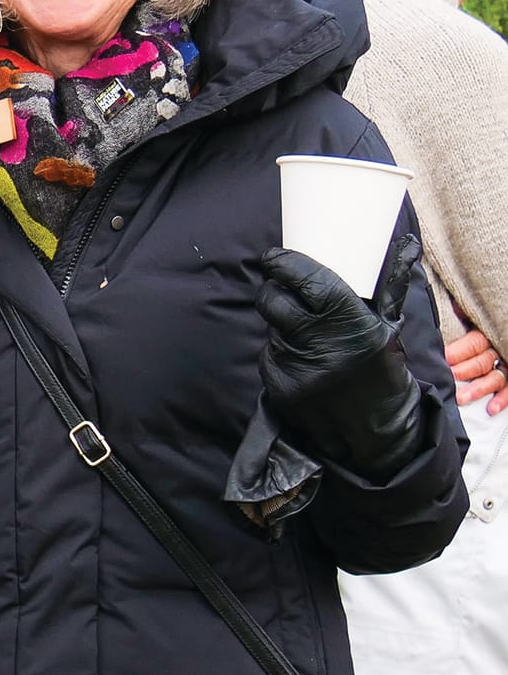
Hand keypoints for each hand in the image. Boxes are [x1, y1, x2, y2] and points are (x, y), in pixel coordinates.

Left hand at [257, 238, 424, 478]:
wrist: (376, 432)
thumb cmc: (383, 371)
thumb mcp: (390, 326)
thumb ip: (390, 284)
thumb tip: (407, 242)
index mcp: (350, 322)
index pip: (305, 280)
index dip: (284, 264)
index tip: (274, 256)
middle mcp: (320, 343)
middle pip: (273, 300)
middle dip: (274, 291)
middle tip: (283, 289)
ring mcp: (295, 366)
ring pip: (270, 328)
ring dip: (281, 326)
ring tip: (308, 336)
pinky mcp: (278, 386)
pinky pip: (268, 356)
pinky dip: (280, 352)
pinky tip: (303, 361)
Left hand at [447, 327, 507, 414]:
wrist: (489, 344)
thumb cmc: (467, 338)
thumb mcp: (463, 327)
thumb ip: (452, 331)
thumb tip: (434, 324)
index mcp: (483, 336)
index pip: (472, 344)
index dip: (457, 353)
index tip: (443, 360)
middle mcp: (495, 352)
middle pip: (481, 362)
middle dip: (463, 372)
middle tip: (449, 378)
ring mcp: (503, 367)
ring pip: (494, 378)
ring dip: (478, 389)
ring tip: (462, 398)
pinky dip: (502, 399)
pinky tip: (491, 408)